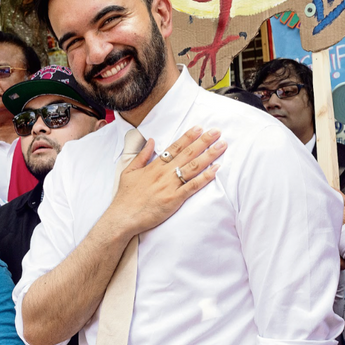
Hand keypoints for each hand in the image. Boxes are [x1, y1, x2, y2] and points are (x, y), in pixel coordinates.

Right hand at [109, 126, 225, 236]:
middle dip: (203, 141)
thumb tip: (151, 141)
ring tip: (221, 146)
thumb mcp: (129, 171)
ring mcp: (170, 186)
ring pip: (193, 167)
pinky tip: (216, 169)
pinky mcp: (174, 199)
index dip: (188, 137)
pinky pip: (193, 186)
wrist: (123, 216)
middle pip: (187, 154)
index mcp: (154, 166)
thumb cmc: (126, 196)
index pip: (174, 147)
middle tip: (216, 132)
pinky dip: (205, 177)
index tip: (199, 128)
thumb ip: (142, 155)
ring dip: (209, 155)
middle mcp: (164, 173)